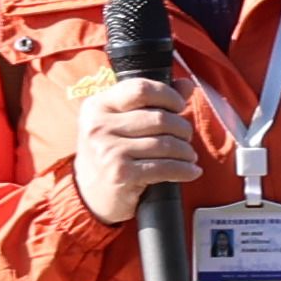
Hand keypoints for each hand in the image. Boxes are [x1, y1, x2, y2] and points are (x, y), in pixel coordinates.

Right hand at [56, 75, 206, 226]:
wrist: (89, 195)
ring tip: (189, 155)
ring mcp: (109, 150)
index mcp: (97, 106)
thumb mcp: (121, 122)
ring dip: (185, 151)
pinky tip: (191, 171)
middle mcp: (99, 126)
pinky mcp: (121, 174)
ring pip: (164, 143)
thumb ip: (151, 101)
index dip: (167, 95)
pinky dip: (183, 170)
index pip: (140, 89)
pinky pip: (164, 167)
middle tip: (186, 137)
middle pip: (158, 118)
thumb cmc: (110, 152)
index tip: (179, 106)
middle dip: (181, 128)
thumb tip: (187, 85)